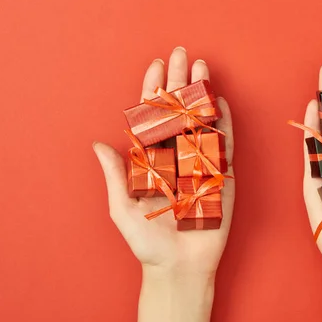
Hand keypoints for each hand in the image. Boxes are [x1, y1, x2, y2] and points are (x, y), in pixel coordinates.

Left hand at [93, 46, 234, 277]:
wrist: (180, 267)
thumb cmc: (147, 243)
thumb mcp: (123, 209)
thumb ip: (115, 176)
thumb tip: (97, 144)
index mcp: (152, 159)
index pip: (152, 117)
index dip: (154, 91)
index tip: (156, 66)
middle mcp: (176, 156)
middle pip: (178, 112)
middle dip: (180, 82)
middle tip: (183, 53)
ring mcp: (200, 163)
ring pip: (201, 122)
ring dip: (202, 95)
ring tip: (203, 68)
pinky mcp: (222, 176)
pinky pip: (224, 145)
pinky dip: (224, 123)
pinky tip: (221, 102)